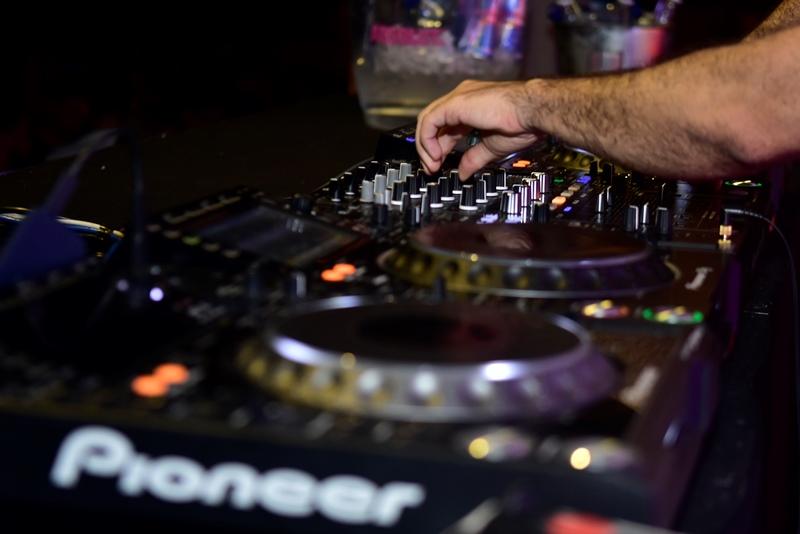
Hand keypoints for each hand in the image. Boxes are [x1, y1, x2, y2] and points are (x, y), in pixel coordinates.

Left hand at [415, 79, 540, 178]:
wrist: (532, 111)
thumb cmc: (522, 122)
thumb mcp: (492, 147)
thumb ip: (474, 158)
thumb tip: (464, 172)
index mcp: (472, 107)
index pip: (446, 127)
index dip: (439, 147)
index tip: (439, 165)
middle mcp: (462, 98)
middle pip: (434, 123)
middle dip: (429, 148)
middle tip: (431, 168)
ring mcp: (458, 98)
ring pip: (427, 120)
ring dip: (426, 146)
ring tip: (432, 165)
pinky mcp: (454, 103)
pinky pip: (430, 121)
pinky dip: (428, 140)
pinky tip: (436, 155)